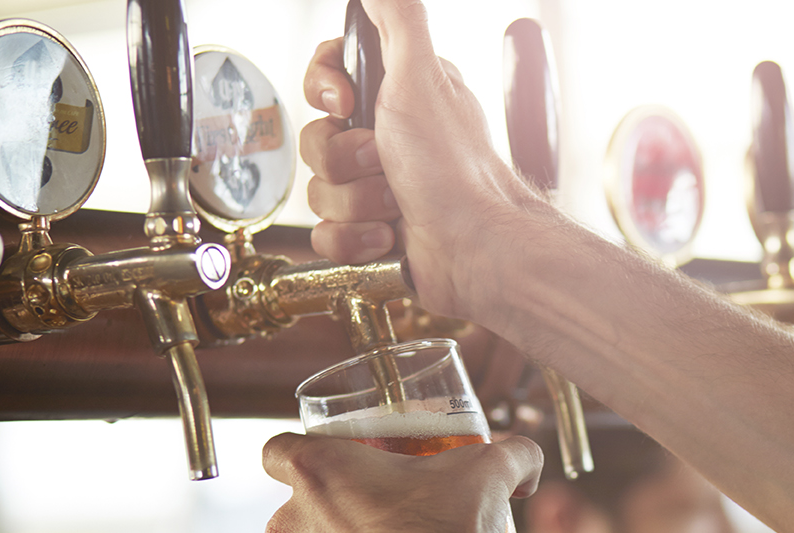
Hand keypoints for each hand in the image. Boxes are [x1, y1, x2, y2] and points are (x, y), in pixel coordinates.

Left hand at [262, 433, 541, 532]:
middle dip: (332, 516)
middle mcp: (288, 525)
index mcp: (315, 473)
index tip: (335, 466)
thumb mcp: (487, 472)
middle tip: (383, 521)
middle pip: (295, 511)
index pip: (276, 449)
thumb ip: (509, 452)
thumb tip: (527, 457)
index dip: (302, 455)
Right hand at [298, 0, 544, 319]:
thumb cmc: (454, 169)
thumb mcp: (422, 75)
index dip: (324, 92)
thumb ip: (396, 19)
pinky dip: (354, 239)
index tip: (344, 104)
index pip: (328, 79)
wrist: (476, 249)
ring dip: (355, 203)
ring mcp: (380, 189)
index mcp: (399, 97)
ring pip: (320, 190)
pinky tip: (388, 237)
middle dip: (345, 160)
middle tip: (385, 164)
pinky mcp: (374, 233)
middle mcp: (390, 140)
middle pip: (317, 138)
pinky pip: (328, 235)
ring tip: (396, 206)